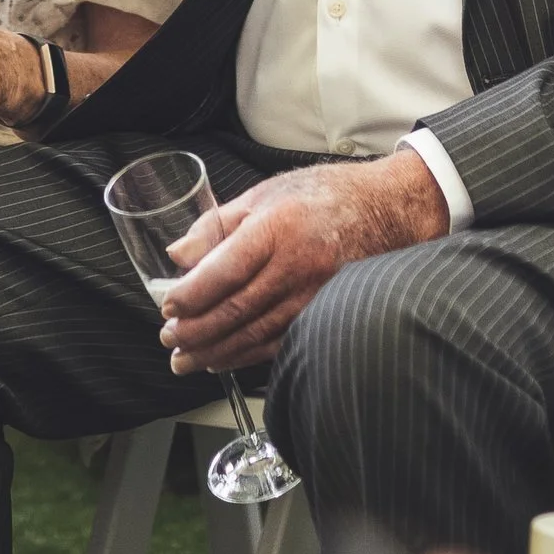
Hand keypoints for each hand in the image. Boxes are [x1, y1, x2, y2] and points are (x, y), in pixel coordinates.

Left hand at [151, 151, 448, 378]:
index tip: (169, 307)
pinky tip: (224, 359)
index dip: (192, 295)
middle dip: (197, 331)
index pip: (225, 270)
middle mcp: (298, 263)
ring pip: (257, 333)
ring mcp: (316, 292)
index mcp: (277, 227)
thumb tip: (178, 255)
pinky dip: (247, 355)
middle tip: (170, 340)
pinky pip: (280, 341)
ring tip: (187, 359)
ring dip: (216, 351)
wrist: (384, 209)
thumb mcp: (261, 194)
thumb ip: (215, 226)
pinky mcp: (326, 312)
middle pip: (237, 309)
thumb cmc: (321, 196)